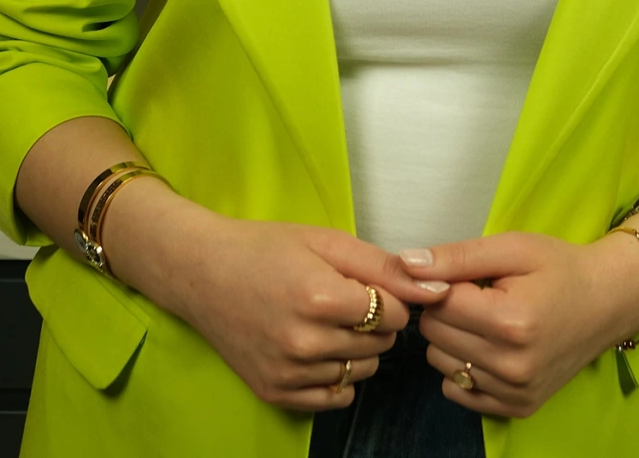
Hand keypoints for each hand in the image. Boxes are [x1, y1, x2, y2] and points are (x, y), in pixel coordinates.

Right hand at [157, 208, 450, 411]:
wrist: (202, 273)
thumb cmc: (266, 248)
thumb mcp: (326, 241)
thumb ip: (383, 266)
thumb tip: (435, 289)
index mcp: (320, 298)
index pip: (393, 314)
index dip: (388, 295)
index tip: (365, 283)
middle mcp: (305, 343)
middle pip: (381, 345)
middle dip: (376, 322)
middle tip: (344, 299)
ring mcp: (288, 373)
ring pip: (361, 372)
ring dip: (357, 348)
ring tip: (328, 320)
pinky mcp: (275, 393)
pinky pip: (335, 397)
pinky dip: (336, 375)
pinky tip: (318, 347)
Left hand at [398, 231, 638, 419]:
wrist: (607, 303)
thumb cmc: (558, 268)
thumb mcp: (511, 248)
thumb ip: (456, 256)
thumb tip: (405, 264)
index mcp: (511, 321)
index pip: (437, 305)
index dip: (442, 283)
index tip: (465, 274)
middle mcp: (513, 365)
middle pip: (434, 335)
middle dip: (445, 310)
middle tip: (477, 294)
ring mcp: (516, 392)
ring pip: (441, 363)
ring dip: (452, 338)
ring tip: (485, 318)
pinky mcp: (519, 407)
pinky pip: (459, 390)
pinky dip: (463, 366)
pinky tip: (489, 345)